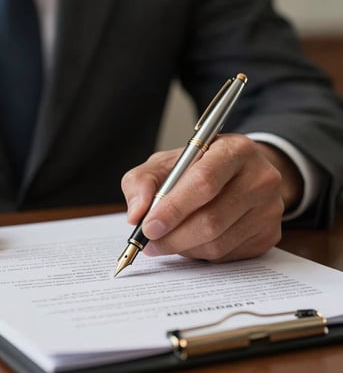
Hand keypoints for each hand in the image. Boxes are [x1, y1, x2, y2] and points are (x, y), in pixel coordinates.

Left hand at [121, 134, 300, 261]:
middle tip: (150, 242)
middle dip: (173, 236)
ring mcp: (270, 208)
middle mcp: (261, 177)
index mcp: (235, 150)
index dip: (173, 208)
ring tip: (167, 239)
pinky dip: (201, 253)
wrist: (238, 175)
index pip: (204, 182)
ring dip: (184, 247)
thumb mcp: (166, 163)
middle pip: (211, 219)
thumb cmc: (198, 168)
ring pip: (217, 242)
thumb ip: (142, 182)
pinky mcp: (270, 234)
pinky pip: (227, 255)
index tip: (148, 227)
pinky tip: (192, 240)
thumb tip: (136, 214)